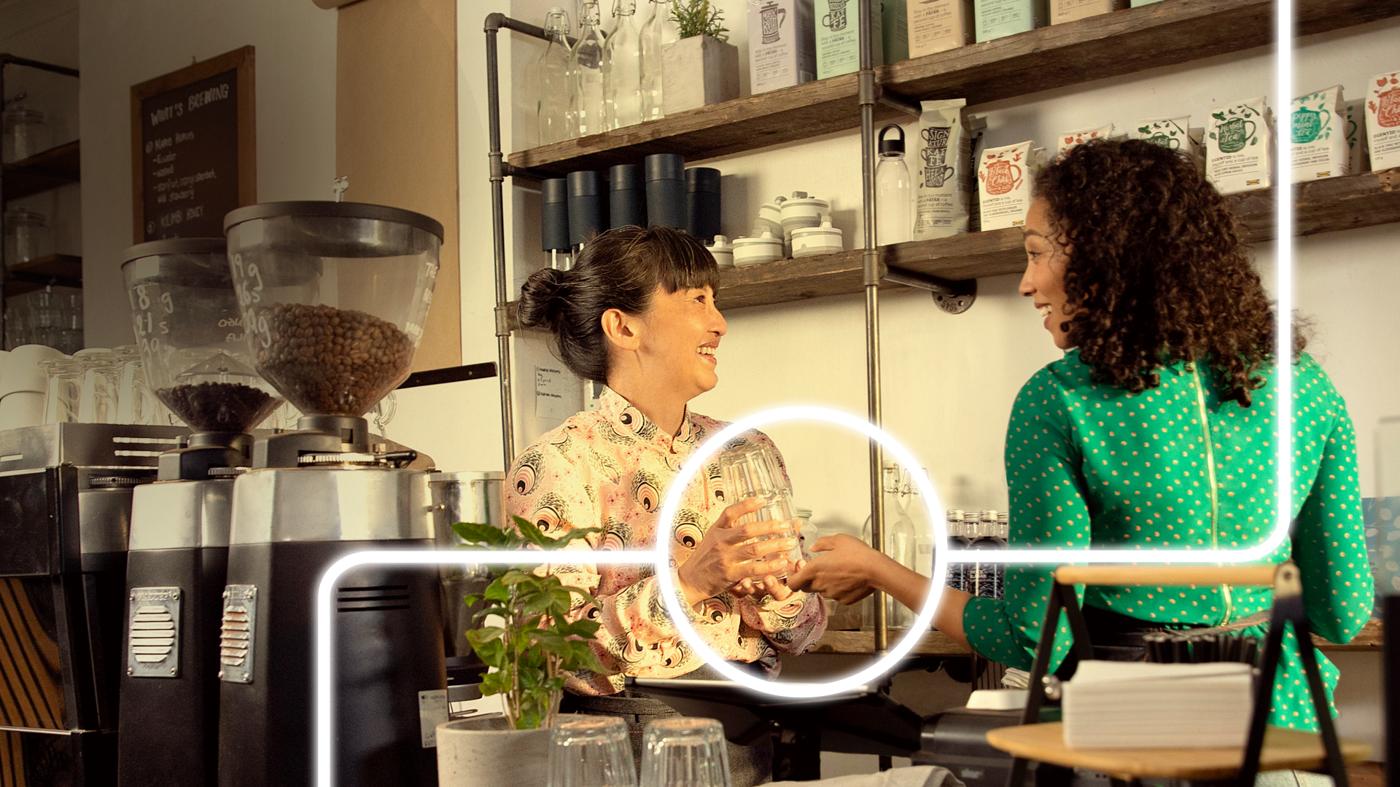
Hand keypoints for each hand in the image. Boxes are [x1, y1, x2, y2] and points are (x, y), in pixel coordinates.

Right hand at [676, 499, 800, 607]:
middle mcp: (720, 542)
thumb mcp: (711, 537)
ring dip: (775, 545)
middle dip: (770, 526)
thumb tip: (749, 516)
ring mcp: (725, 558)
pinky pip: (754, 569)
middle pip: (748, 530)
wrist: (690, 581)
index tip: (763, 500)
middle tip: (787, 525)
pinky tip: (782, 563)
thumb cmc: (705, 558)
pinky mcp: (730, 574)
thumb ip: (728, 528)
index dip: (747, 505)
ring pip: (754, 549)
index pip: (730, 512)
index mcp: (716, 530)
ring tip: (790, 542)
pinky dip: (770, 566)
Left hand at [787, 534, 896, 604]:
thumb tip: (814, 547)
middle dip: (809, 581)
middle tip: (819, 572)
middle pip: (806, 588)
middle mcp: (820, 584)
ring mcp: (832, 594)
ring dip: (825, 585)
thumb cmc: (858, 554)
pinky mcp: (843, 601)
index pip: (793, 584)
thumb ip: (822, 543)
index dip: (793, 580)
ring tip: (838, 573)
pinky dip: (839, 590)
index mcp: (814, 570)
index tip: (797, 575)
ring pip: (822, 592)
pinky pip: (836, 596)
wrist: (875, 570)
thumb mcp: (838, 540)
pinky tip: (848, 580)